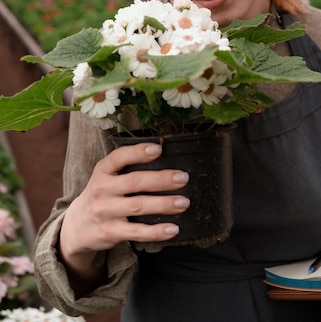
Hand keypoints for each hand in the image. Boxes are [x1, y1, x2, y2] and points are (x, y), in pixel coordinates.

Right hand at [59, 142, 189, 259]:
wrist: (76, 226)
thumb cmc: (102, 195)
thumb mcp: (106, 177)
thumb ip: (126, 168)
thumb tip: (163, 158)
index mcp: (102, 171)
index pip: (119, 157)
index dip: (139, 152)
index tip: (159, 149)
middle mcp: (101, 189)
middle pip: (134, 182)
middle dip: (161, 179)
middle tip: (183, 178)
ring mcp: (104, 211)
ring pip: (138, 206)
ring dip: (164, 204)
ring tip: (183, 202)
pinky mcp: (110, 232)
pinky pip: (137, 232)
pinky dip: (156, 231)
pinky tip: (173, 228)